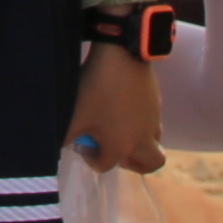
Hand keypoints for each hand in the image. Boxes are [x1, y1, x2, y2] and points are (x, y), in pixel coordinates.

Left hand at [71, 43, 165, 175]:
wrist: (122, 55)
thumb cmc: (96, 89)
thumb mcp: (74, 116)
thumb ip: (66, 138)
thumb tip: (64, 146)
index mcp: (121, 148)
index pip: (104, 166)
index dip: (90, 158)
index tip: (82, 144)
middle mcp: (143, 139)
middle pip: (149, 164)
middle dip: (135, 165)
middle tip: (117, 152)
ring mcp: (154, 120)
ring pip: (154, 143)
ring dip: (140, 144)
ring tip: (120, 130)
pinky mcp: (157, 102)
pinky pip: (153, 123)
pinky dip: (142, 125)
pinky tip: (125, 110)